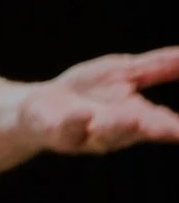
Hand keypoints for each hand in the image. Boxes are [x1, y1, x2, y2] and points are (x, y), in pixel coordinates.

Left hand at [21, 46, 178, 154]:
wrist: (37, 106)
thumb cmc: (87, 91)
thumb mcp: (123, 73)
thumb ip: (157, 67)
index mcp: (137, 118)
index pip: (166, 125)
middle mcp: (115, 131)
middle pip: (140, 132)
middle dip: (160, 130)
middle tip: (176, 128)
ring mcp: (85, 133)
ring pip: (105, 135)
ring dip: (120, 127)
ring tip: (135, 118)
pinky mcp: (55, 130)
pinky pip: (66, 130)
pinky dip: (75, 123)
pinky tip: (84, 114)